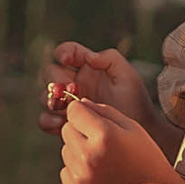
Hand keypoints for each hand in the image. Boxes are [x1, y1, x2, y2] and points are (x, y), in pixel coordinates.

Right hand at [39, 41, 155, 135]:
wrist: (138, 131)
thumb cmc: (135, 101)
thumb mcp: (128, 76)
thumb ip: (110, 58)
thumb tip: (89, 57)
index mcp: (87, 67)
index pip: (67, 51)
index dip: (63, 52)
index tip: (66, 60)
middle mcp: (74, 83)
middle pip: (50, 74)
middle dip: (56, 81)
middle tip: (70, 90)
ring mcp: (68, 103)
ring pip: (45, 97)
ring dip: (52, 101)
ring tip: (66, 109)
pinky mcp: (66, 122)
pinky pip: (46, 120)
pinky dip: (49, 121)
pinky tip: (63, 124)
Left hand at [58, 96, 181, 183]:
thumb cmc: (145, 156)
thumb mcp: (131, 127)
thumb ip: (104, 111)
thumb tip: (79, 104)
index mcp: (104, 135)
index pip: (73, 111)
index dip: (83, 112)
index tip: (93, 119)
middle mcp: (88, 156)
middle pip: (66, 130)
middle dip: (80, 131)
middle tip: (101, 143)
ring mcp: (82, 177)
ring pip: (65, 151)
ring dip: (79, 151)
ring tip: (103, 161)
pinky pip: (66, 171)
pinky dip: (77, 171)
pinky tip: (99, 175)